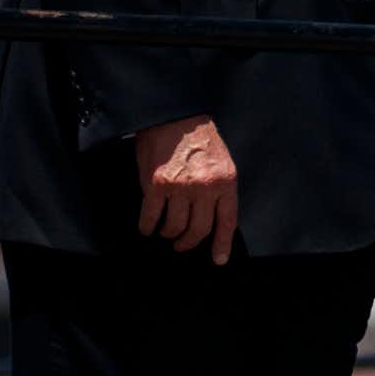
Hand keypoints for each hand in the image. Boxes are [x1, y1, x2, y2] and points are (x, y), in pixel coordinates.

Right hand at [134, 114, 239, 261]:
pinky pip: (151, 217)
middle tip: (181, 244)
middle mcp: (205, 187)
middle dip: (189, 242)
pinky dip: (148, 227)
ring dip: (168, 234)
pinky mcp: (156, 185)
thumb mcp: (221, 162)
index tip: (218, 260)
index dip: (221, 244)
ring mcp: (180, 187)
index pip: (227, 221)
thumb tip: (214, 218)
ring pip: (175, 227)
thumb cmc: (198, 138)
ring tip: (166, 232)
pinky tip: (147, 228)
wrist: (174, 115)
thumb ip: (219, 189)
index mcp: (225, 181)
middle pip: (199, 229)